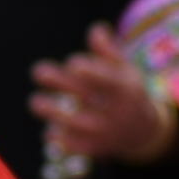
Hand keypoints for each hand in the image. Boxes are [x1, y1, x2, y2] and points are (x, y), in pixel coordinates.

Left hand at [25, 30, 178, 177]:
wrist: (143, 132)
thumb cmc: (126, 92)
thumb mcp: (125, 69)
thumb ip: (109, 50)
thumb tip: (96, 30)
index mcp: (126, 89)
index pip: (107, 79)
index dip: (88, 70)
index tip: (73, 64)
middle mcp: (117, 111)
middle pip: (86, 96)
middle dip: (59, 82)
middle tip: (38, 72)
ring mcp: (107, 132)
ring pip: (76, 123)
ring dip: (52, 112)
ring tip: (36, 102)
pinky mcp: (97, 149)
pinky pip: (75, 145)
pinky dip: (60, 138)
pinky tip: (50, 130)